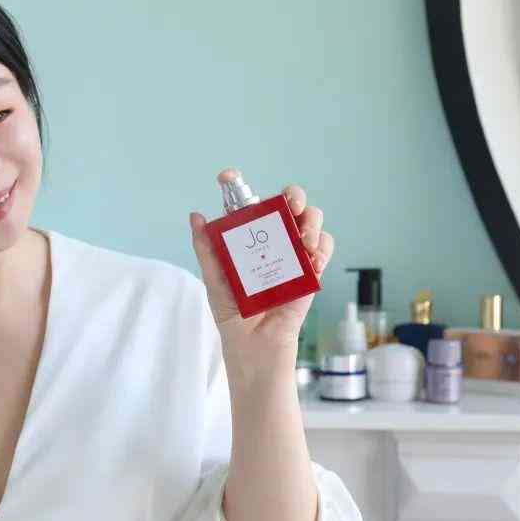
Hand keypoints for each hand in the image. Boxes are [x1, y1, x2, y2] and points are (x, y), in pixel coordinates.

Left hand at [189, 174, 334, 356]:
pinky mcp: (310, 272)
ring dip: (311, 221)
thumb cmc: (232, 313)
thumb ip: (207, 249)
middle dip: (294, 195)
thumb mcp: (215, 279)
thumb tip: (196, 216)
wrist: (253, 344)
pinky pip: (323, 249)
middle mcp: (272, 241)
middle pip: (289, 204)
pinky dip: (322, 247)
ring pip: (311, 221)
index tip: (227, 176)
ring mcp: (293, 255)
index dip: (237, 185)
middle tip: (290, 205)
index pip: (247, 205)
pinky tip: (311, 257)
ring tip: (302, 237)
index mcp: (248, 239)